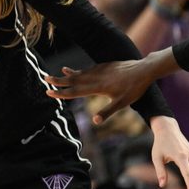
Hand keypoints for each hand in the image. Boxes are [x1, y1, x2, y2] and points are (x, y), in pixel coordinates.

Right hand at [46, 56, 162, 123]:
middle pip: (73, 80)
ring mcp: (99, 71)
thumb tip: (95, 121)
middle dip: (58, 80)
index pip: (75, 91)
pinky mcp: (104, 67)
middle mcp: (95, 78)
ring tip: (60, 72)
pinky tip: (76, 71)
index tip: (49, 92)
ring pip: (80, 73)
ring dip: (68, 74)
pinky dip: (79, 70)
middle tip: (45, 78)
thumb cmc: (134, 88)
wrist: (143, 70)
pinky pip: (87, 69)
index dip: (61, 93)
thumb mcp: (122, 102)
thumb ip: (108, 111)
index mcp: (97, 87)